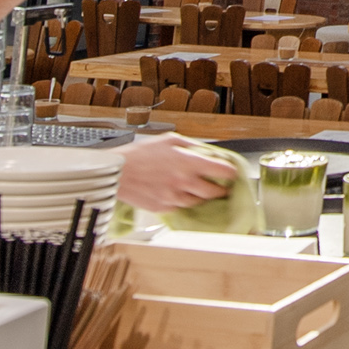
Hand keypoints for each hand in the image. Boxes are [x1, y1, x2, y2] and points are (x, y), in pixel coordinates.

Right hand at [119, 134, 235, 212]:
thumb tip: (207, 152)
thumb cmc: (140, 154)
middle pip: (215, 192)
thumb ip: (192, 146)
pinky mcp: (164, 208)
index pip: (224, 172)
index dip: (230, 172)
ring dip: (201, 196)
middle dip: (220, 189)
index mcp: (189, 163)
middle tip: (219, 186)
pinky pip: (181, 207)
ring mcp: (175, 197)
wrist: (117, 172)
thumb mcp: (169, 140)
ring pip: (199, 202)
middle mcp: (185, 182)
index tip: (230, 173)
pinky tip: (178, 193)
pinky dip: (183, 201)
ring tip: (195, 188)